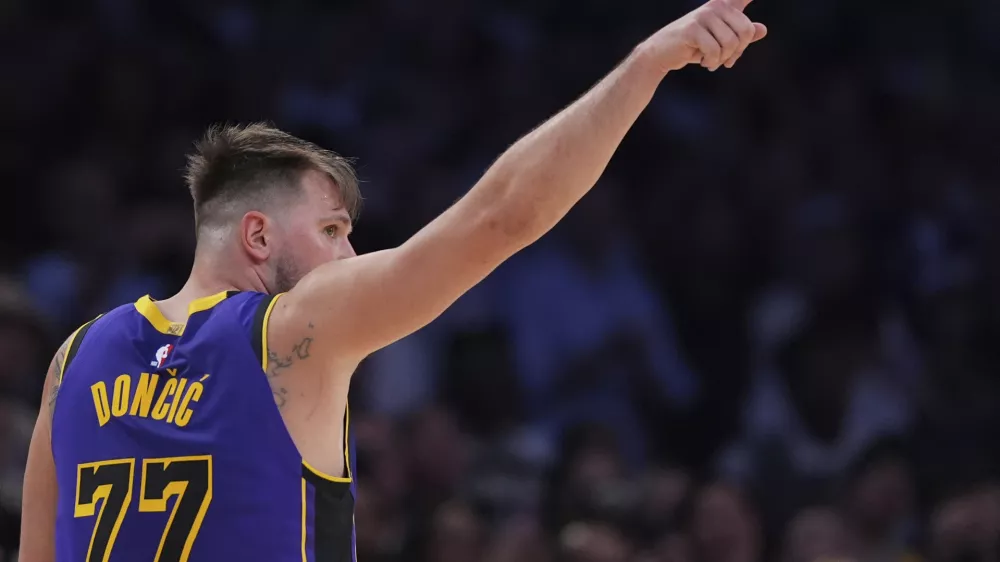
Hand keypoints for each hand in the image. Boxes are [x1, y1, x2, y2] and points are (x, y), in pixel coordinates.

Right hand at [642, 0, 766, 73]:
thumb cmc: (694, 47)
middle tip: (726, 60)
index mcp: (725, 5)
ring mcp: (704, 16)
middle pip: (746, 32)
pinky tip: (704, 62)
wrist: (662, 54)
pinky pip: (715, 50)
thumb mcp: (721, 42)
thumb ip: (741, 36)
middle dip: (737, 51)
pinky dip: (711, 62)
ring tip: (712, 61)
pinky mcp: (693, 29)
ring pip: (731, 43)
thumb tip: (763, 29)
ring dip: (723, 59)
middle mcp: (716, 6)